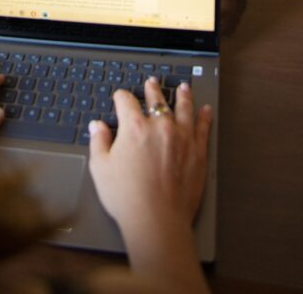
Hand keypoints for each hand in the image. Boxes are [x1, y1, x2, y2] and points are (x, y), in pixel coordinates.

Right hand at [88, 77, 211, 277]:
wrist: (157, 221)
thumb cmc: (127, 198)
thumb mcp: (101, 169)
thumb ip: (99, 142)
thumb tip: (97, 126)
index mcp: (134, 127)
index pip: (126, 101)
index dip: (120, 97)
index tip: (119, 97)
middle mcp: (160, 126)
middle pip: (156, 100)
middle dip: (152, 89)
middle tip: (152, 82)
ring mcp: (182, 138)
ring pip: (183, 108)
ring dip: (182, 95)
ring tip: (182, 88)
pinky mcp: (197, 152)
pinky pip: (203, 128)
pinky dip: (204, 117)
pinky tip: (205, 110)